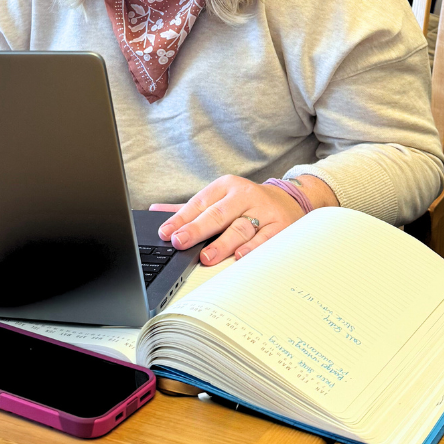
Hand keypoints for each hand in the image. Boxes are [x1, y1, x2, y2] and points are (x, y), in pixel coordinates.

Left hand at [150, 175, 307, 264]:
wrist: (288, 200)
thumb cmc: (246, 203)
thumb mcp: (219, 199)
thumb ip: (189, 208)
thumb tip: (155, 212)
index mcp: (226, 186)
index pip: (199, 203)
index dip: (181, 219)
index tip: (165, 233)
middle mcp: (244, 195)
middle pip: (217, 214)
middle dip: (197, 229)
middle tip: (180, 242)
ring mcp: (263, 210)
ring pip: (240, 227)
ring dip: (222, 243)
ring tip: (206, 256)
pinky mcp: (280, 225)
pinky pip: (264, 239)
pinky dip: (252, 248)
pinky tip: (239, 257)